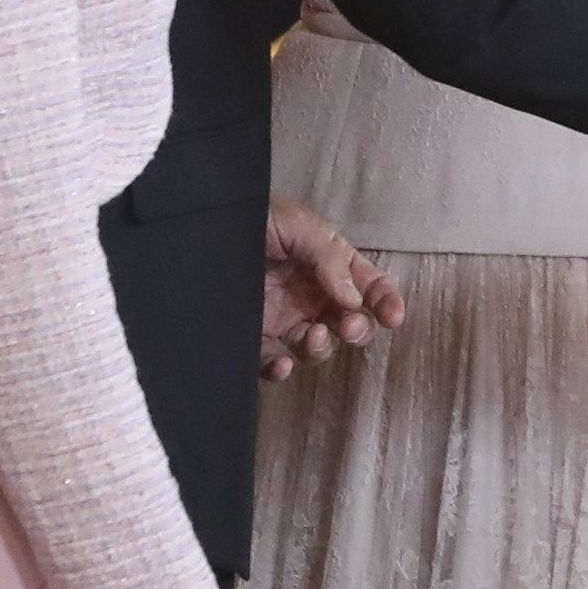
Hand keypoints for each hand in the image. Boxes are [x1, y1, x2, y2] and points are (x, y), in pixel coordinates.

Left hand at [262, 195, 403, 382]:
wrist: (193, 232)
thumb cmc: (249, 218)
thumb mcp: (296, 224)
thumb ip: (329, 257)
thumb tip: (354, 299)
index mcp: (327, 264)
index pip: (367, 284)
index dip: (385, 301)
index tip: (393, 318)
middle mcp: (310, 294)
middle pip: (349, 322)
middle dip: (358, 329)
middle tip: (348, 327)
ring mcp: (283, 318)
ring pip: (317, 347)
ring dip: (322, 348)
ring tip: (312, 336)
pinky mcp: (253, 339)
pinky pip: (272, 363)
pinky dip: (281, 370)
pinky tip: (281, 364)